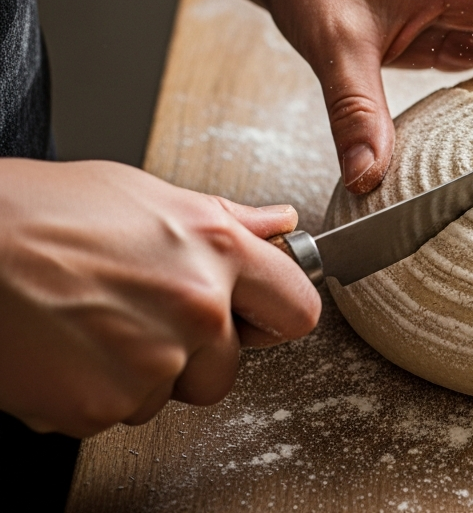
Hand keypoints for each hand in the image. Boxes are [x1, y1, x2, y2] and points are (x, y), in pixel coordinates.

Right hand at [0, 160, 320, 436]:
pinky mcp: (101, 405)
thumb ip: (225, 218)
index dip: (275, 316)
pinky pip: (112, 414)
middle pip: (228, 368)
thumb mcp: (144, 194)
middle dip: (192, 355)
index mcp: (217, 250)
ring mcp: (151, 362)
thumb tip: (277, 224)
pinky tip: (60, 349)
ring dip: (135, 373)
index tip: (258, 318)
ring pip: (166, 394)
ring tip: (87, 322)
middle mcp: (196, 308)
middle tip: (135, 316)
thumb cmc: (38, 213)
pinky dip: (86, 393)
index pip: (297, 308)